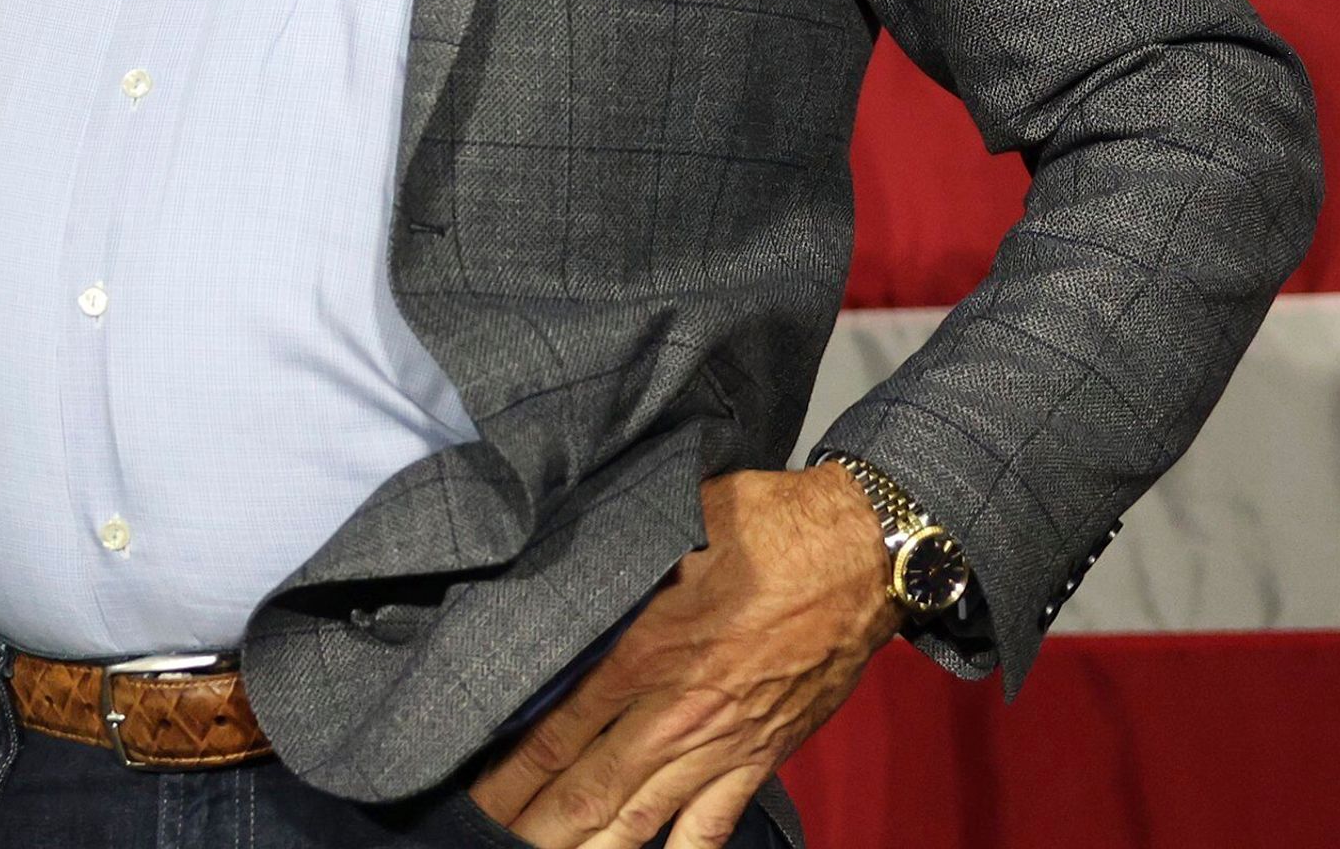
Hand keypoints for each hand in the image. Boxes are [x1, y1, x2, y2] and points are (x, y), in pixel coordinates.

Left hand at [462, 467, 901, 848]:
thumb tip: (553, 560)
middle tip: (487, 839)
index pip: (557, 729)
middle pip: (588, 789)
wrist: (867, 552)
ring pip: (641, 820)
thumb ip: (613, 557)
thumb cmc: (769, 524)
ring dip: (592, 847)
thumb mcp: (674, 522)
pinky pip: (712, 826)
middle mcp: (677, 712)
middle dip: (534, 822)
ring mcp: (722, 745)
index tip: (472, 790)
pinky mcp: (762, 759)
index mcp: (646, 650)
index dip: (509, 770)